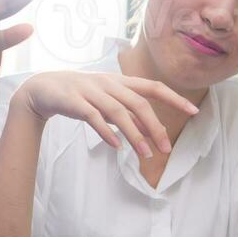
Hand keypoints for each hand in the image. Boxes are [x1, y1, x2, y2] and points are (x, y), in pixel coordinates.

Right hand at [12, 71, 197, 158]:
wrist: (42, 88)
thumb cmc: (80, 95)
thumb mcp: (107, 101)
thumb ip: (128, 114)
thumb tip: (153, 131)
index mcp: (120, 81)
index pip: (153, 87)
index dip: (175, 98)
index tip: (194, 111)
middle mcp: (109, 84)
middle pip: (139, 103)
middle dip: (155, 126)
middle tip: (166, 149)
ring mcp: (91, 91)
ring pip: (119, 112)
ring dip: (135, 135)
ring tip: (145, 155)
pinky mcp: (74, 102)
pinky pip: (94, 117)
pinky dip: (107, 132)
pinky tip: (117, 147)